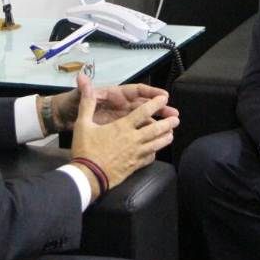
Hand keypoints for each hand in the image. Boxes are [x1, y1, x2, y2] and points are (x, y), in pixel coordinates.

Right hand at [69, 74, 177, 197]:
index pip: (143, 112)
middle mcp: (133, 139)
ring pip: (156, 144)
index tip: (164, 98)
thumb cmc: (85, 149)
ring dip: (165, 138)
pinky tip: (155, 152)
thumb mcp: (83, 124)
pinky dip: (154, 154)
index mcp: (122, 127)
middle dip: (167, 122)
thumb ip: (87, 102)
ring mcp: (136, 154)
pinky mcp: (134, 166)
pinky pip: (149, 158)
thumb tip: (84, 82)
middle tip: (176, 118)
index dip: (155, 103)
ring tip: (171, 134)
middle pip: (155, 129)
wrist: (88, 176)